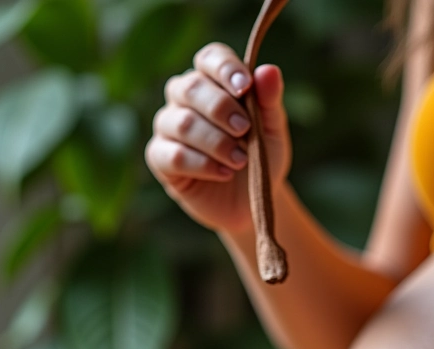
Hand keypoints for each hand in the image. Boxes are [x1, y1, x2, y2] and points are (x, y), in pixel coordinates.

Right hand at [145, 43, 291, 232]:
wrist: (252, 203)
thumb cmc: (260, 160)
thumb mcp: (273, 132)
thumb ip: (269, 102)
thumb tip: (269, 70)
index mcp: (212, 83)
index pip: (210, 59)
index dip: (225, 68)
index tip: (245, 87)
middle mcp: (184, 99)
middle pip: (191, 87)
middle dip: (221, 108)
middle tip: (245, 130)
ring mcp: (168, 127)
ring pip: (182, 123)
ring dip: (216, 142)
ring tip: (241, 159)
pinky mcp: (160, 158)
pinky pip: (174, 155)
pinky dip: (202, 164)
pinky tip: (224, 172)